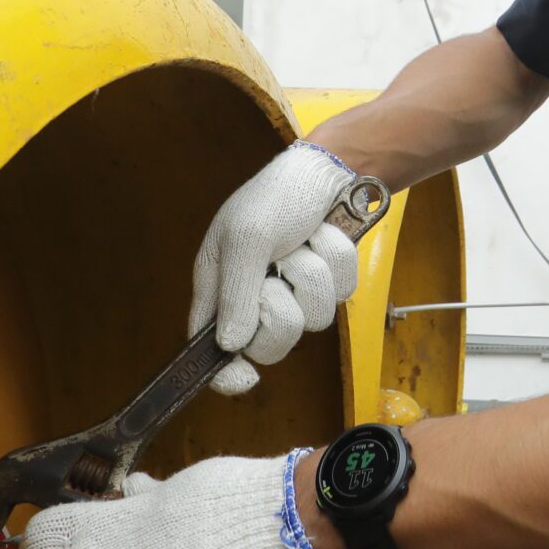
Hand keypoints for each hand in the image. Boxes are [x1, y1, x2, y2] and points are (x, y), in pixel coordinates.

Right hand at [189, 141, 362, 393]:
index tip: (244, 378)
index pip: (209, 345)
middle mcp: (252, 295)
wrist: (330, 169)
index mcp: (218, 284)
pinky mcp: (326, 285)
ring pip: (312, 320)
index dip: (224, 370)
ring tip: (303, 243)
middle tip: (280, 273)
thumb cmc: (277, 196)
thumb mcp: (248, 238)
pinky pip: (340, 296)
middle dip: (283, 309)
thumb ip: (236, 293)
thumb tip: (230, 345)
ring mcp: (293, 292)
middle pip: (269, 344)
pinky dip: (336, 263)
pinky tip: (324, 238)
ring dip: (314, 275)